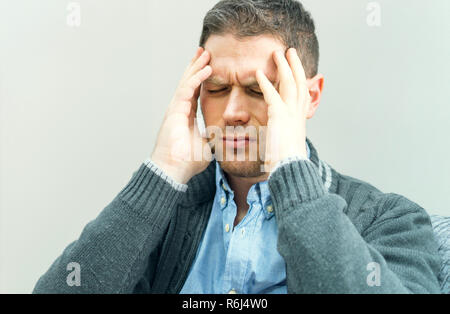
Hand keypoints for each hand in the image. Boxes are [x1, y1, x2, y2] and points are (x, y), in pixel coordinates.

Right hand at [151, 47, 212, 183]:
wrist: (174, 170)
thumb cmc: (187, 162)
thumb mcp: (206, 146)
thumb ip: (213, 138)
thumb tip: (225, 137)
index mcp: (187, 116)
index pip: (195, 92)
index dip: (202, 79)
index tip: (210, 67)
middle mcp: (180, 109)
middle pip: (189, 82)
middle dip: (197, 66)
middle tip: (205, 52)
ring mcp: (176, 108)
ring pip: (187, 81)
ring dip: (196, 67)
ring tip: (205, 53)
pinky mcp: (175, 110)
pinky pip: (187, 89)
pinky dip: (197, 78)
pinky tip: (206, 69)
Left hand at [256, 48, 310, 172]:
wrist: (289, 169)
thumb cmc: (285, 162)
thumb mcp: (285, 144)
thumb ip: (281, 134)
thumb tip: (277, 135)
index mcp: (299, 119)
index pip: (302, 93)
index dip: (300, 78)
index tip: (296, 68)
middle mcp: (298, 113)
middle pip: (299, 82)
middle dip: (294, 65)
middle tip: (290, 51)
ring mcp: (290, 113)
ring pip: (289, 83)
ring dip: (283, 66)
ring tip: (277, 53)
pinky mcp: (279, 116)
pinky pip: (272, 94)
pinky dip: (265, 83)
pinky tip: (258, 73)